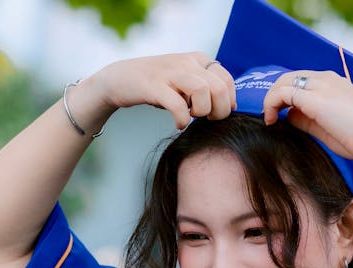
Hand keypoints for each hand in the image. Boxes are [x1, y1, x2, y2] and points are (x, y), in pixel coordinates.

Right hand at [84, 52, 237, 129]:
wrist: (120, 78)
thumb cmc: (157, 86)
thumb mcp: (185, 80)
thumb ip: (207, 87)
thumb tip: (232, 104)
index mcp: (197, 59)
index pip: (227, 79)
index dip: (228, 101)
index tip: (216, 113)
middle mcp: (186, 62)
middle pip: (220, 86)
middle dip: (219, 110)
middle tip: (207, 119)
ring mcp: (169, 72)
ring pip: (203, 90)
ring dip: (202, 111)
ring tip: (192, 117)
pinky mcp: (154, 86)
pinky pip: (177, 104)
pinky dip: (182, 119)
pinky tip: (179, 124)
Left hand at [262, 70, 352, 166]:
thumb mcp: (330, 126)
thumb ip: (309, 119)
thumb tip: (289, 116)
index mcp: (334, 82)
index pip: (302, 79)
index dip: (286, 94)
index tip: (280, 113)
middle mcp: (327, 79)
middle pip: (289, 77)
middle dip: (275, 94)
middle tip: (270, 115)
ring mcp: (321, 86)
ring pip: (283, 82)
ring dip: (270, 99)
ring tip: (269, 119)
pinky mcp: (314, 99)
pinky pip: (282, 93)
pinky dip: (270, 105)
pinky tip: (271, 120)